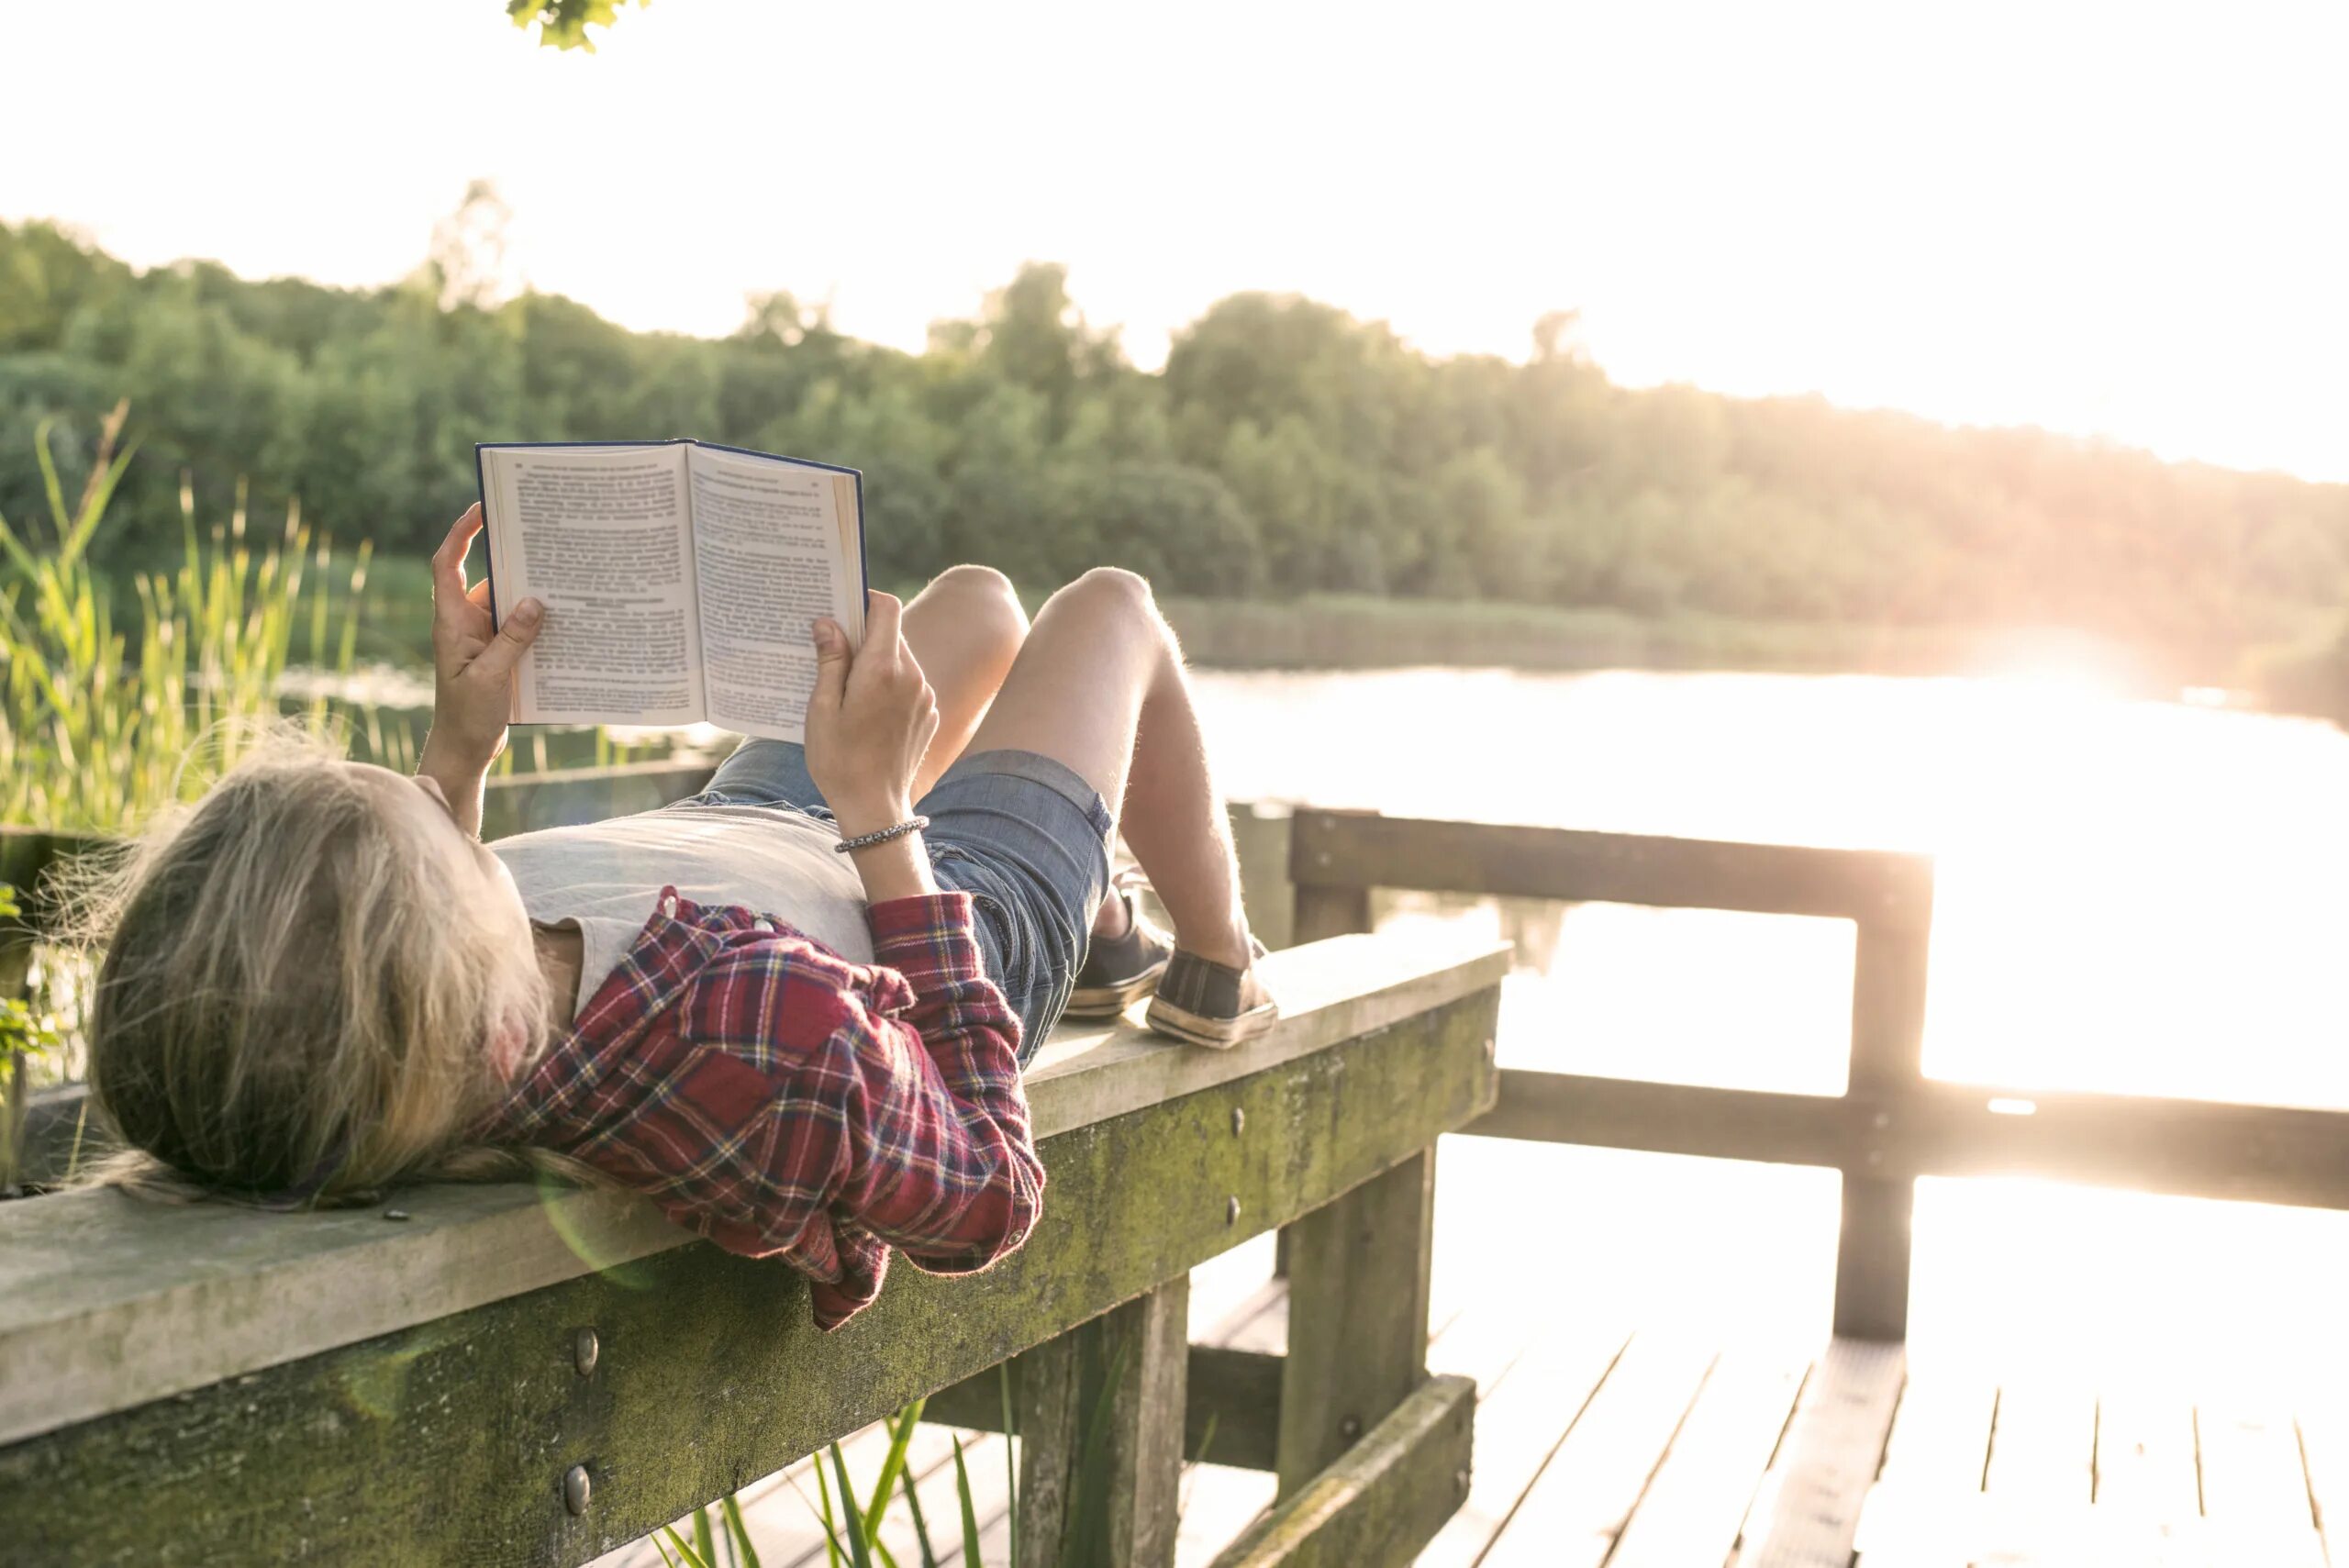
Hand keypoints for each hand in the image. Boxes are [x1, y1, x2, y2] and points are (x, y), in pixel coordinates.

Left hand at [423, 504, 543, 769]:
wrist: (464, 749)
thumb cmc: (467, 716)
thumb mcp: (492, 677)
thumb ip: (512, 639)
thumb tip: (535, 601)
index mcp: (451, 621)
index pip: (448, 563)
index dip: (461, 531)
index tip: (483, 507)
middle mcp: (465, 622)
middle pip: (488, 576)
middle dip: (512, 556)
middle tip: (544, 535)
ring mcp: (482, 636)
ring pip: (509, 602)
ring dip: (532, 592)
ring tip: (565, 576)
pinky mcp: (499, 652)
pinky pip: (520, 626)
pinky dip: (539, 621)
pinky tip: (566, 618)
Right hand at [804, 591, 938, 835]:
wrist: (875, 807)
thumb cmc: (840, 761)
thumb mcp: (822, 709)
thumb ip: (829, 661)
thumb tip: (828, 623)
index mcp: (883, 670)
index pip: (887, 608)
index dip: (865, 599)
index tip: (841, 607)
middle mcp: (912, 677)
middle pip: (892, 633)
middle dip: (863, 635)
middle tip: (831, 650)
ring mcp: (925, 696)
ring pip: (901, 659)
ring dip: (875, 662)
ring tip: (844, 687)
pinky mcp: (930, 714)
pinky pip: (909, 684)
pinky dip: (888, 685)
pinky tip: (865, 710)